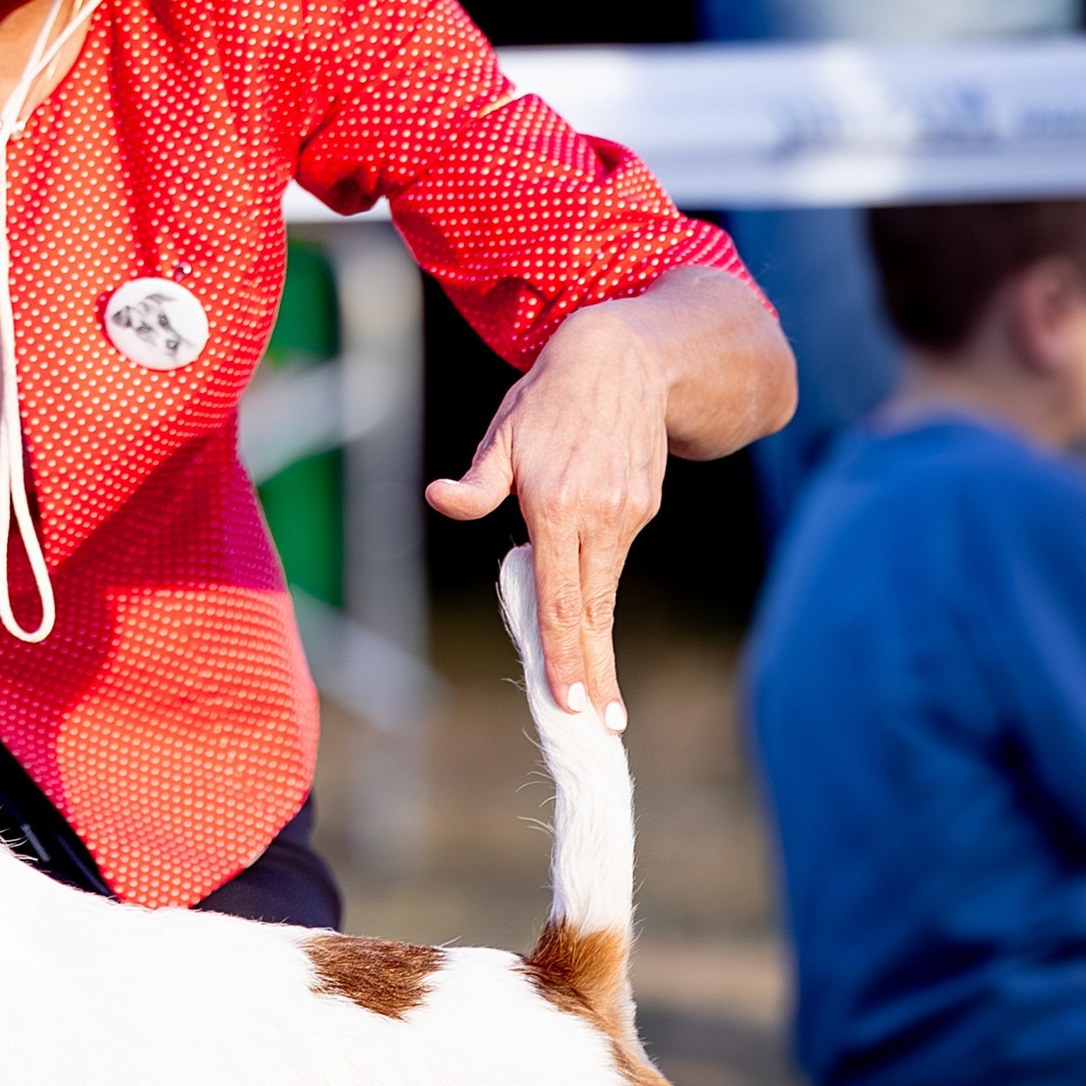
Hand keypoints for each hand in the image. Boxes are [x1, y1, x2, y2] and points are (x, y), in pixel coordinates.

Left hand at [423, 268, 794, 720]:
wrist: (630, 357)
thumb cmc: (551, 397)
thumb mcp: (505, 431)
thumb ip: (477, 481)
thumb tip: (440, 500)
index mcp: (559, 505)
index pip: (561, 599)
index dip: (567, 656)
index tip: (573, 704)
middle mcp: (601, 516)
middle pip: (593, 612)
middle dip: (595, 674)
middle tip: (603, 727)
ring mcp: (629, 513)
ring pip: (605, 591)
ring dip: (598, 643)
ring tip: (600, 696)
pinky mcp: (645, 507)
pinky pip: (612, 558)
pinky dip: (598, 591)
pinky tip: (587, 613)